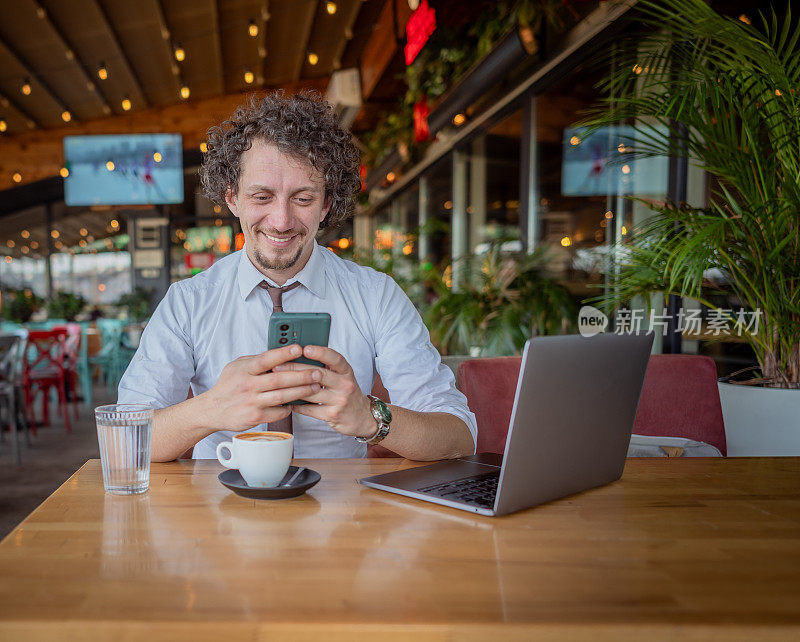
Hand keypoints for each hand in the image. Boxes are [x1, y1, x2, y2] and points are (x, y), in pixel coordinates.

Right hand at [201, 344, 322, 430]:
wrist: (212, 409)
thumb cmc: (229, 385)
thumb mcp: (237, 366)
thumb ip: (257, 361)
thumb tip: (280, 353)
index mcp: (244, 369)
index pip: (266, 359)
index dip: (283, 353)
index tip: (299, 348)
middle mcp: (248, 385)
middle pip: (279, 379)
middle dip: (302, 375)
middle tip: (317, 372)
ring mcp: (252, 402)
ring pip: (282, 396)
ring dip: (301, 391)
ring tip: (315, 386)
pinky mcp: (255, 417)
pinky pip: (279, 411)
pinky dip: (290, 407)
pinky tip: (299, 402)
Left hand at [273, 345, 375, 438]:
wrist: (362, 417)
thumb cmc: (346, 392)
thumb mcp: (343, 377)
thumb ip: (328, 367)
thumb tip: (301, 355)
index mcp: (347, 372)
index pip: (335, 358)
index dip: (320, 352)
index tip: (305, 348)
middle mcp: (345, 384)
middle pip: (318, 374)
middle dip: (295, 369)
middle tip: (277, 366)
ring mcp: (339, 400)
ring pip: (311, 392)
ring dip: (292, 388)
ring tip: (277, 384)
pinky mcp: (332, 414)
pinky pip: (310, 409)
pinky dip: (297, 405)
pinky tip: (287, 401)